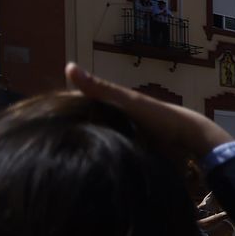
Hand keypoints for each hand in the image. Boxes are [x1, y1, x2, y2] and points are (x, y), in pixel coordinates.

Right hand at [65, 63, 229, 162]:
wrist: (190, 139)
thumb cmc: (159, 116)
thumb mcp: (127, 101)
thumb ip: (100, 88)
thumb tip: (68, 66)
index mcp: (114, 105)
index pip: (82, 107)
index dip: (65, 114)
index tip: (44, 125)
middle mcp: (119, 119)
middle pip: (91, 125)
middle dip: (76, 133)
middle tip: (53, 149)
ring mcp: (127, 136)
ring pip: (101, 141)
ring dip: (89, 149)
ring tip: (67, 161)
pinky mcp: (134, 153)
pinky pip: (114, 156)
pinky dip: (104, 159)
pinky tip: (93, 168)